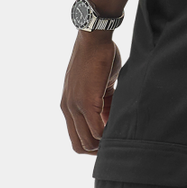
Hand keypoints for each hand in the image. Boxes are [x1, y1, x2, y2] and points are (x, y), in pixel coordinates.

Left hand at [61, 32, 122, 153]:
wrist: (94, 37)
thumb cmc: (99, 55)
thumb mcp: (97, 83)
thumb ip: (100, 102)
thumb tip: (110, 119)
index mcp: (68, 104)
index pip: (76, 137)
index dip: (93, 144)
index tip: (110, 140)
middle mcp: (67, 108)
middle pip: (79, 145)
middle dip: (98, 150)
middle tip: (115, 143)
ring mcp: (75, 106)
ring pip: (87, 141)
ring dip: (104, 143)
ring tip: (119, 135)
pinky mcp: (86, 102)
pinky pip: (96, 130)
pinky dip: (108, 135)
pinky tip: (119, 127)